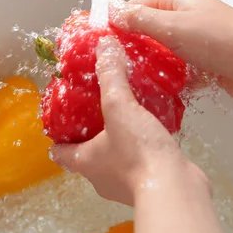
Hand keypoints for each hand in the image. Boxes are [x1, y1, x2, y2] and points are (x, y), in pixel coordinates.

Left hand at [51, 36, 209, 205]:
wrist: (175, 189)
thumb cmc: (137, 152)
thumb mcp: (119, 106)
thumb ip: (111, 75)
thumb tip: (104, 44)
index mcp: (83, 162)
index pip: (59, 152)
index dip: (57, 136)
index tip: (62, 118)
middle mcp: (99, 178)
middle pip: (87, 154)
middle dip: (90, 133)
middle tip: (98, 108)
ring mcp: (124, 185)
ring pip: (114, 158)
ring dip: (117, 139)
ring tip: (127, 114)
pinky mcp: (148, 184)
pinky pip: (139, 161)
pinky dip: (141, 147)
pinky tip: (152, 128)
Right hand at [110, 0, 232, 100]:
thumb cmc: (219, 40)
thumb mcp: (173, 26)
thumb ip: (141, 20)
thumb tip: (114, 13)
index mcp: (179, 0)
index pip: (139, 5)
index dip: (119, 20)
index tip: (101, 39)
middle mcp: (188, 17)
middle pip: (151, 30)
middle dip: (133, 46)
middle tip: (111, 64)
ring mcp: (198, 41)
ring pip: (164, 52)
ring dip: (150, 65)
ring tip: (128, 80)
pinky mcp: (206, 63)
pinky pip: (179, 70)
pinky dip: (169, 79)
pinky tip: (154, 92)